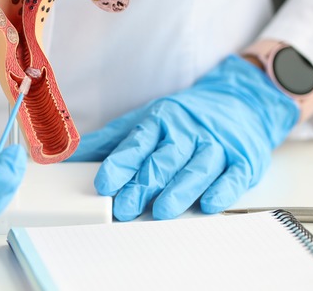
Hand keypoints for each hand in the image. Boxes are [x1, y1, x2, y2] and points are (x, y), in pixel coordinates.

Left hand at [69, 55, 298, 220]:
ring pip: (197, 168)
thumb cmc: (185, 117)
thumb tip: (69, 155)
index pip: (137, 143)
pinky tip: (210, 203)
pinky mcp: (243, 159)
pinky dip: (222, 190)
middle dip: (144, 183)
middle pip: (164, 159)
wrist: (241, 101)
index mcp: (160, 121)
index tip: (104, 183)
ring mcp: (216, 145)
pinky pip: (234, 175)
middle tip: (124, 207)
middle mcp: (187, 131)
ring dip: (179, 190)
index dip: (120, 164)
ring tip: (161, 211)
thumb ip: (111, 140)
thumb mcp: (145, 120)